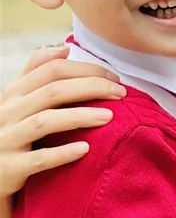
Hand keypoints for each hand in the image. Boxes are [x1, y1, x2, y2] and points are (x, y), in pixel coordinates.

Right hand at [0, 46, 124, 195]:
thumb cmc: (10, 132)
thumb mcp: (17, 100)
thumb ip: (37, 73)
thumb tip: (64, 49)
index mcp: (13, 94)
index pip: (52, 70)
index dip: (87, 70)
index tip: (115, 79)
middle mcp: (6, 112)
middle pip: (53, 91)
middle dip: (91, 88)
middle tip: (121, 93)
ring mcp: (6, 140)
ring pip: (45, 121)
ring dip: (80, 116)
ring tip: (110, 116)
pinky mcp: (9, 168)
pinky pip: (39, 159)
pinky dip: (63, 152)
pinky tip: (85, 148)